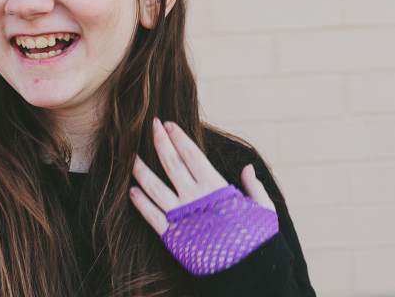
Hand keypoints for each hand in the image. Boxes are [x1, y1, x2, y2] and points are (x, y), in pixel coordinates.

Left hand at [130, 117, 275, 234]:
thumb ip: (253, 187)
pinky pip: (151, 216)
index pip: (192, 153)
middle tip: (150, 124)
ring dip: (141, 169)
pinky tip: (131, 192)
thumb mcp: (263, 209)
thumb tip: (248, 168)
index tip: (168, 124)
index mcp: (215, 186)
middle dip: (159, 141)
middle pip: (171, 163)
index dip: (179, 136)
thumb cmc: (256, 239)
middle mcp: (194, 197)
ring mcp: (180, 215)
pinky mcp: (172, 236)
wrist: (245, 271)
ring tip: (131, 156)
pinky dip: (140, 203)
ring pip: (154, 186)